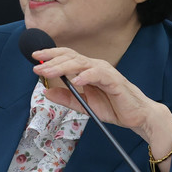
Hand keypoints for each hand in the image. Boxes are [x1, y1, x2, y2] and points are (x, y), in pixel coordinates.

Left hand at [31, 47, 171, 159]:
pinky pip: (98, 75)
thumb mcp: (83, 104)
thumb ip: (66, 98)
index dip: (51, 55)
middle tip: (36, 65)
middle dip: (51, 60)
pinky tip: (75, 80)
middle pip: (71, 57)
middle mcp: (95, 67)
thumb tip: (46, 92)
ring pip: (81, 63)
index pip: (67, 57)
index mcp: (88, 70)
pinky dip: (86, 76)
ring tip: (48, 71)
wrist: (136, 116)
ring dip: (62, 67)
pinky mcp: (114, 81)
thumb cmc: (113, 107)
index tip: (35, 57)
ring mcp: (105, 72)